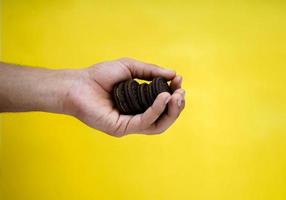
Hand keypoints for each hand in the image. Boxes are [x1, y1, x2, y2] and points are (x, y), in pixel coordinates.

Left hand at [63, 58, 184, 136]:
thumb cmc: (100, 75)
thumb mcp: (130, 68)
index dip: (174, 95)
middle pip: (164, 118)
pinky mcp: (121, 128)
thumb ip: (151, 72)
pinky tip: (163, 98)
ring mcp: (129, 124)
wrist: (77, 84)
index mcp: (139, 105)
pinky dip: (155, 110)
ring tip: (177, 97)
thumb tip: (174, 74)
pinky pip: (143, 122)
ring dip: (171, 111)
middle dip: (176, 106)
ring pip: (157, 125)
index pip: (162, 105)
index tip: (179, 80)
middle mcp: (136, 116)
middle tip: (181, 92)